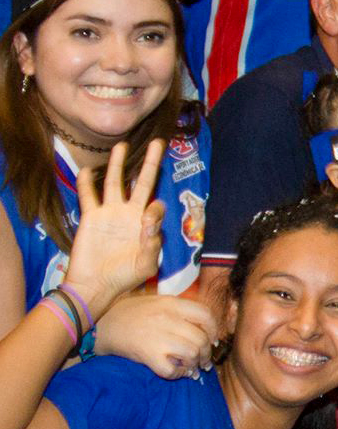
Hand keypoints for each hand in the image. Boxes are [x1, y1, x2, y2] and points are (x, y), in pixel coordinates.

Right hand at [63, 140, 165, 317]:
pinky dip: (87, 183)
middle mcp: (129, 214)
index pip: (156, 205)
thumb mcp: (146, 265)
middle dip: (151, 163)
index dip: (155, 209)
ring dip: (119, 164)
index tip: (147, 220)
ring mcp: (110, 213)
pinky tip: (89, 169)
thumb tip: (150, 221)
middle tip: (159, 143)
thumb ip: (153, 245)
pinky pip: (89, 196)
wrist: (95, 285)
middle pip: (142, 183)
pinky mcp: (91, 217)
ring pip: (115, 183)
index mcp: (147, 224)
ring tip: (122, 145)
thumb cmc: (124, 277)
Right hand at [91, 294, 217, 377]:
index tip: (213, 339)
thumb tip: (204, 327)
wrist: (98, 326)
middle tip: (204, 360)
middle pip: (201, 338)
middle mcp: (166, 318)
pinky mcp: (147, 355)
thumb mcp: (155, 302)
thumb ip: (178, 310)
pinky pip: (172, 370)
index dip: (214, 329)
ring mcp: (157, 337)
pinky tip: (178, 373)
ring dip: (195, 364)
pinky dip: (178, 374)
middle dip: (207, 353)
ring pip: (192, 353)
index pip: (205, 315)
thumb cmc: (127, 314)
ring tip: (193, 368)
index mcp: (170, 303)